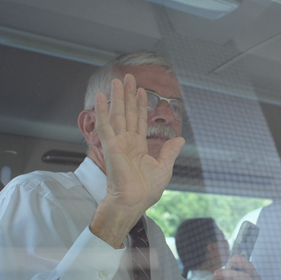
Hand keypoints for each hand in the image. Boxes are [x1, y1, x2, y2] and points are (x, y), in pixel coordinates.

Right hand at [91, 75, 184, 247]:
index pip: (139, 121)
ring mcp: (117, 143)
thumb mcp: (164, 168)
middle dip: (128, 95)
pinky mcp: (110, 146)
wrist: (133, 202)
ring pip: (117, 115)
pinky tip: (100, 97)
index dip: (140, 105)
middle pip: (127, 113)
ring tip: (117, 80)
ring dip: (117, 97)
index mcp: (138, 148)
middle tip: (128, 77)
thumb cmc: (146, 191)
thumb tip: (180, 139)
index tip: (141, 90)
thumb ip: (170, 151)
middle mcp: (127, 143)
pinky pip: (105, 125)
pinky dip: (102, 110)